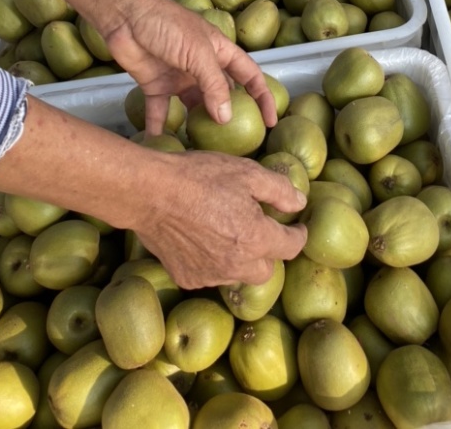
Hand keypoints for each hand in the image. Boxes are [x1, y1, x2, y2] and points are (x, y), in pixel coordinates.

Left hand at [103, 0, 275, 134]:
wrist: (125, 16)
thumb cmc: (167, 25)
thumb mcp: (198, 53)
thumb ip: (214, 85)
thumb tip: (226, 118)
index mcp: (219, 52)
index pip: (249, 76)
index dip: (262, 97)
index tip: (270, 121)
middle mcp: (202, 66)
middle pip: (222, 95)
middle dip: (230, 117)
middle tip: (236, 144)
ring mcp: (179, 77)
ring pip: (193, 108)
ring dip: (197, 126)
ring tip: (203, 150)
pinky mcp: (155, 86)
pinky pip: (160, 112)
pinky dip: (160, 128)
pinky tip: (162, 145)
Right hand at [137, 149, 307, 286]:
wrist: (150, 193)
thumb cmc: (200, 177)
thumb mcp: (246, 172)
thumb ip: (279, 190)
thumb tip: (300, 204)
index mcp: (256, 239)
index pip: (291, 247)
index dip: (298, 235)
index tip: (298, 227)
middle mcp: (236, 265)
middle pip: (266, 269)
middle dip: (268, 252)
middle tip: (259, 229)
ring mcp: (210, 276)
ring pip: (237, 274)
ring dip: (239, 258)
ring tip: (227, 232)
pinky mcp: (188, 278)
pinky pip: (211, 274)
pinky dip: (213, 261)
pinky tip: (203, 239)